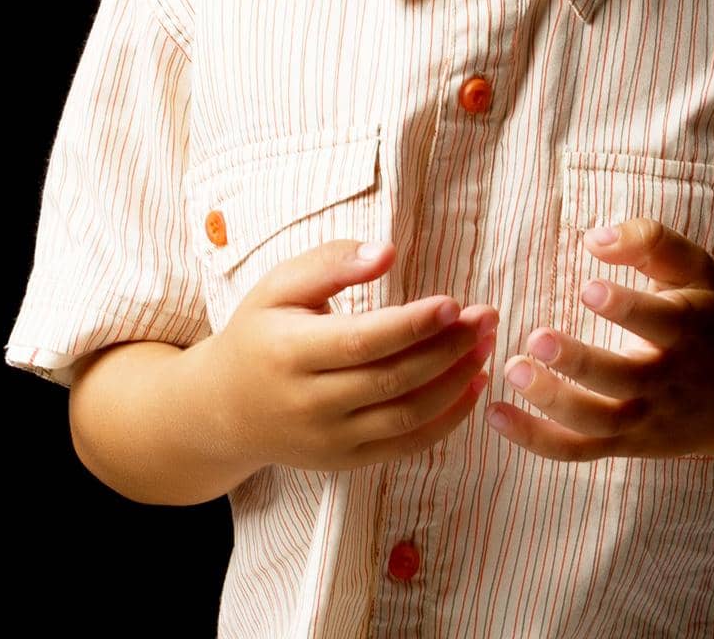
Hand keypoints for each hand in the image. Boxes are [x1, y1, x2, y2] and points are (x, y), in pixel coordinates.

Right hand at [203, 237, 498, 473]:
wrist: (226, 408)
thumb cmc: (260, 333)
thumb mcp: (278, 286)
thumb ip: (330, 263)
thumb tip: (386, 252)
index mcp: (289, 353)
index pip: (361, 341)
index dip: (411, 325)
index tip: (454, 302)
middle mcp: (309, 403)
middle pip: (392, 379)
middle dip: (447, 348)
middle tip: (486, 317)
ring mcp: (329, 439)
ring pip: (405, 416)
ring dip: (455, 382)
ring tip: (486, 346)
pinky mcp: (346, 461)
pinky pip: (405, 444)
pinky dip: (446, 420)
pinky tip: (472, 385)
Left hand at [485, 218, 713, 461]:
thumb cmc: (712, 318)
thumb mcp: (697, 269)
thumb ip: (650, 241)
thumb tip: (594, 239)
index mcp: (690, 330)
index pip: (659, 322)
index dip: (625, 307)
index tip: (587, 288)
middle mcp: (671, 380)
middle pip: (625, 380)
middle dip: (579, 362)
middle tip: (535, 338)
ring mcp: (649, 419)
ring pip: (601, 423)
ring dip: (553, 402)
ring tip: (512, 370)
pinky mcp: (630, 444)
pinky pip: (581, 451)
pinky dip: (537, 440)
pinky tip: (495, 415)